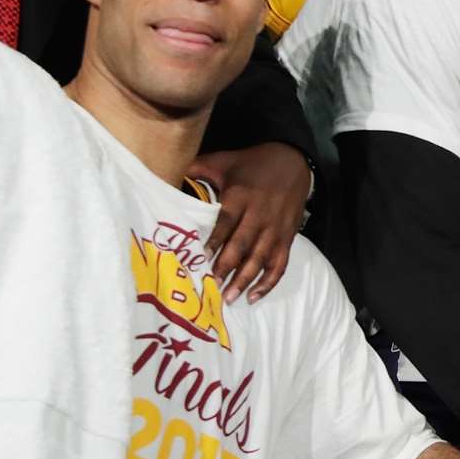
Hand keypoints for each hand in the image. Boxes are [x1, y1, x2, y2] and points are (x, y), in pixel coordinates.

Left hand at [189, 142, 310, 301]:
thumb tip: (165, 172)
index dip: (216, 241)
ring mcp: (275, 228)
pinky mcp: (287, 237)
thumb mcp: (224, 161)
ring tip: (229, 297)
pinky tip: (253, 296)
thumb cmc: (252, 164)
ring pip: (260, 258)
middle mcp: (260, 214)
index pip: (227, 222)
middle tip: (212, 286)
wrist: (294, 161)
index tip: (202, 258)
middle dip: (227, 267)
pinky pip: (280, 264)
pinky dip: (268, 282)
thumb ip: (197, 169)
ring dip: (245, 279)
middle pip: (243, 244)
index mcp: (242, 196)